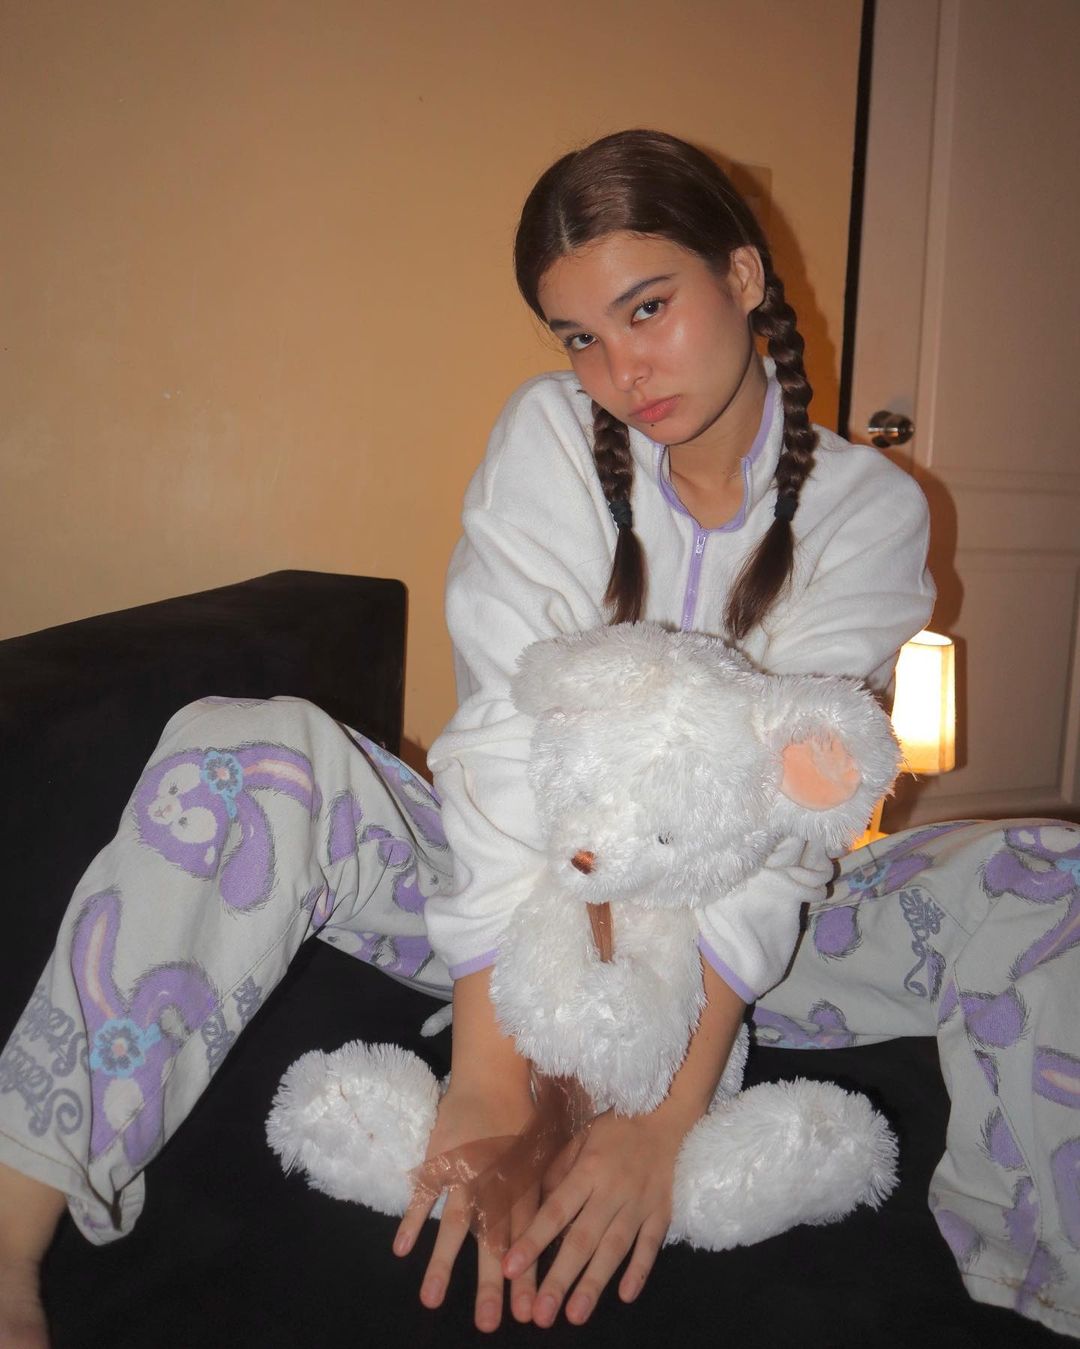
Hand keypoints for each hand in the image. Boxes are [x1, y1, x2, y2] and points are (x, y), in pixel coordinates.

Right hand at [392, 1081, 536, 1331]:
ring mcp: (463, 1175)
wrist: (491, 1078)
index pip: (527, 1239)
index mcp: (523, 1187)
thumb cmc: (522, 1117)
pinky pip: (423, 1194)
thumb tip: (559, 1227)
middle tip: (487, 1324)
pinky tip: (402, 1250)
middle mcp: (494, 1186)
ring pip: (454, 1225)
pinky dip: (411, 1220)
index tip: (529, 1313)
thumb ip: (546, 1191)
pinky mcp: (438, 1161)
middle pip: (492, 1241)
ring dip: (444, 1263)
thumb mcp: (545, 1155)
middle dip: (491, 1284)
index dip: (528, 1277)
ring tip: (433, 1300)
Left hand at [502, 1099, 695, 1326]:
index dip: (533, 1240)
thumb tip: (534, 1206)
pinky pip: (651, 1245)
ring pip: (615, 1248)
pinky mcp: (662, 1212)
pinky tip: (625, 1295)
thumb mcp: (578, 1138)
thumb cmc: (612, 1129)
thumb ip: (557, 1172)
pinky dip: (640, 1270)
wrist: (662, 1115)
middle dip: (561, 1278)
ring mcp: (640, 1203)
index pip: (555, 1210)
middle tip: (542, 1315)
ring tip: (575, 1315)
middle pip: (583, 1238)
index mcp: (588, 1170)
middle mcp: (612, 1190)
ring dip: (595, 1284)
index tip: (510, 1269)